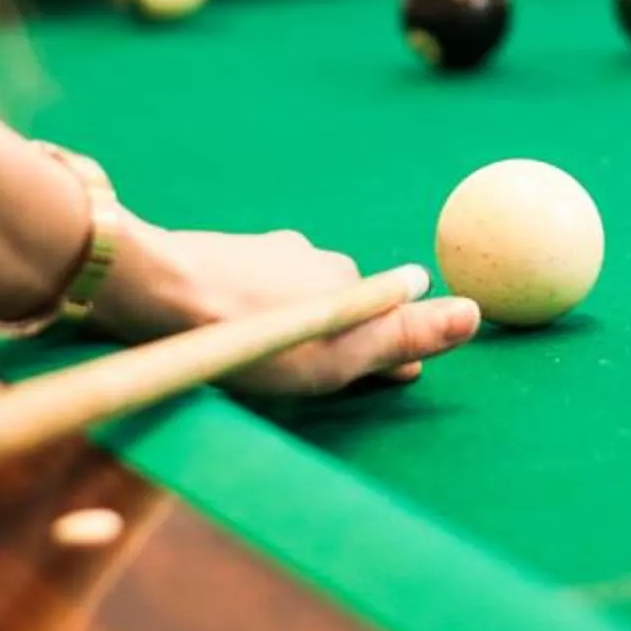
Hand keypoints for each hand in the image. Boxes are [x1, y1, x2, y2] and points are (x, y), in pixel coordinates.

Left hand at [101, 224, 479, 397]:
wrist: (155, 289)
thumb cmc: (249, 335)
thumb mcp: (333, 356)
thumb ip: (399, 338)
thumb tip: (475, 313)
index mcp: (348, 280)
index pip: (386, 318)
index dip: (389, 353)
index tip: (390, 379)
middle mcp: (314, 256)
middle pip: (343, 304)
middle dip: (341, 337)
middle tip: (323, 378)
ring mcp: (265, 252)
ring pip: (296, 295)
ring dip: (295, 323)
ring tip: (269, 360)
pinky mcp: (223, 254)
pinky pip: (253, 290)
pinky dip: (255, 312)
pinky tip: (231, 331)